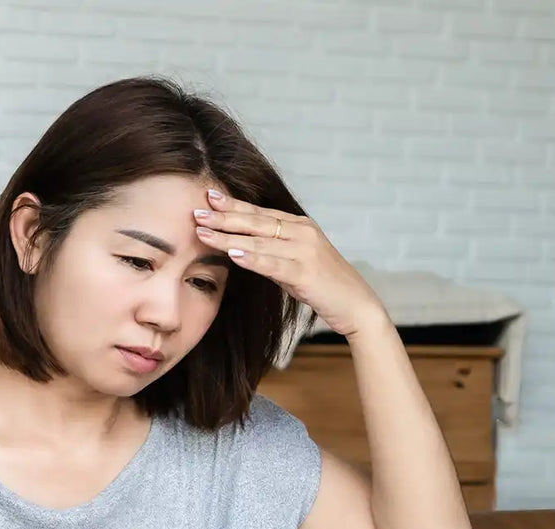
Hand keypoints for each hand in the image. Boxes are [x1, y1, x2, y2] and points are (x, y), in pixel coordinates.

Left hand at [194, 188, 387, 338]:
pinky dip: (252, 258)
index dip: (234, 205)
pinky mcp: (305, 273)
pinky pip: (273, 264)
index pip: (260, 213)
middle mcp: (303, 233)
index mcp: (301, 226)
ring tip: (203, 232)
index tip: (209, 197)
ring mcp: (305, 251)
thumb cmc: (325, 287)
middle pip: (256, 222)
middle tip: (197, 211)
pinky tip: (233, 254)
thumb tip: (242, 249)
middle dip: (224, 217)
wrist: (357, 305)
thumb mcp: (296, 264)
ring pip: (259, 241)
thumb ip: (273, 254)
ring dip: (228, 237)